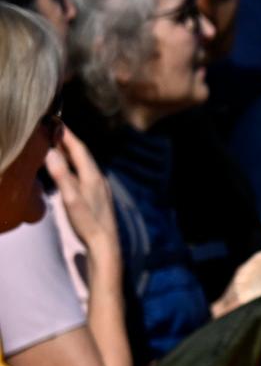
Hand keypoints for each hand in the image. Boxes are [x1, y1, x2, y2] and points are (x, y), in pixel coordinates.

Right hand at [44, 132, 119, 265]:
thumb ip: (61, 176)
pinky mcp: (97, 196)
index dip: (67, 135)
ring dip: (71, 153)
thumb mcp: (71, 199)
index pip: (79, 149)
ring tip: (59, 145)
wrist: (105, 244)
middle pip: (82, 155)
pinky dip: (74, 166)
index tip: (56, 121)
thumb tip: (50, 153)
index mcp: (93, 176)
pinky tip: (69, 170)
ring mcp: (99, 188)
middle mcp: (98, 179)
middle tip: (54, 129)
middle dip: (68, 141)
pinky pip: (84, 174)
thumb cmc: (87, 223)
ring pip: (83, 164)